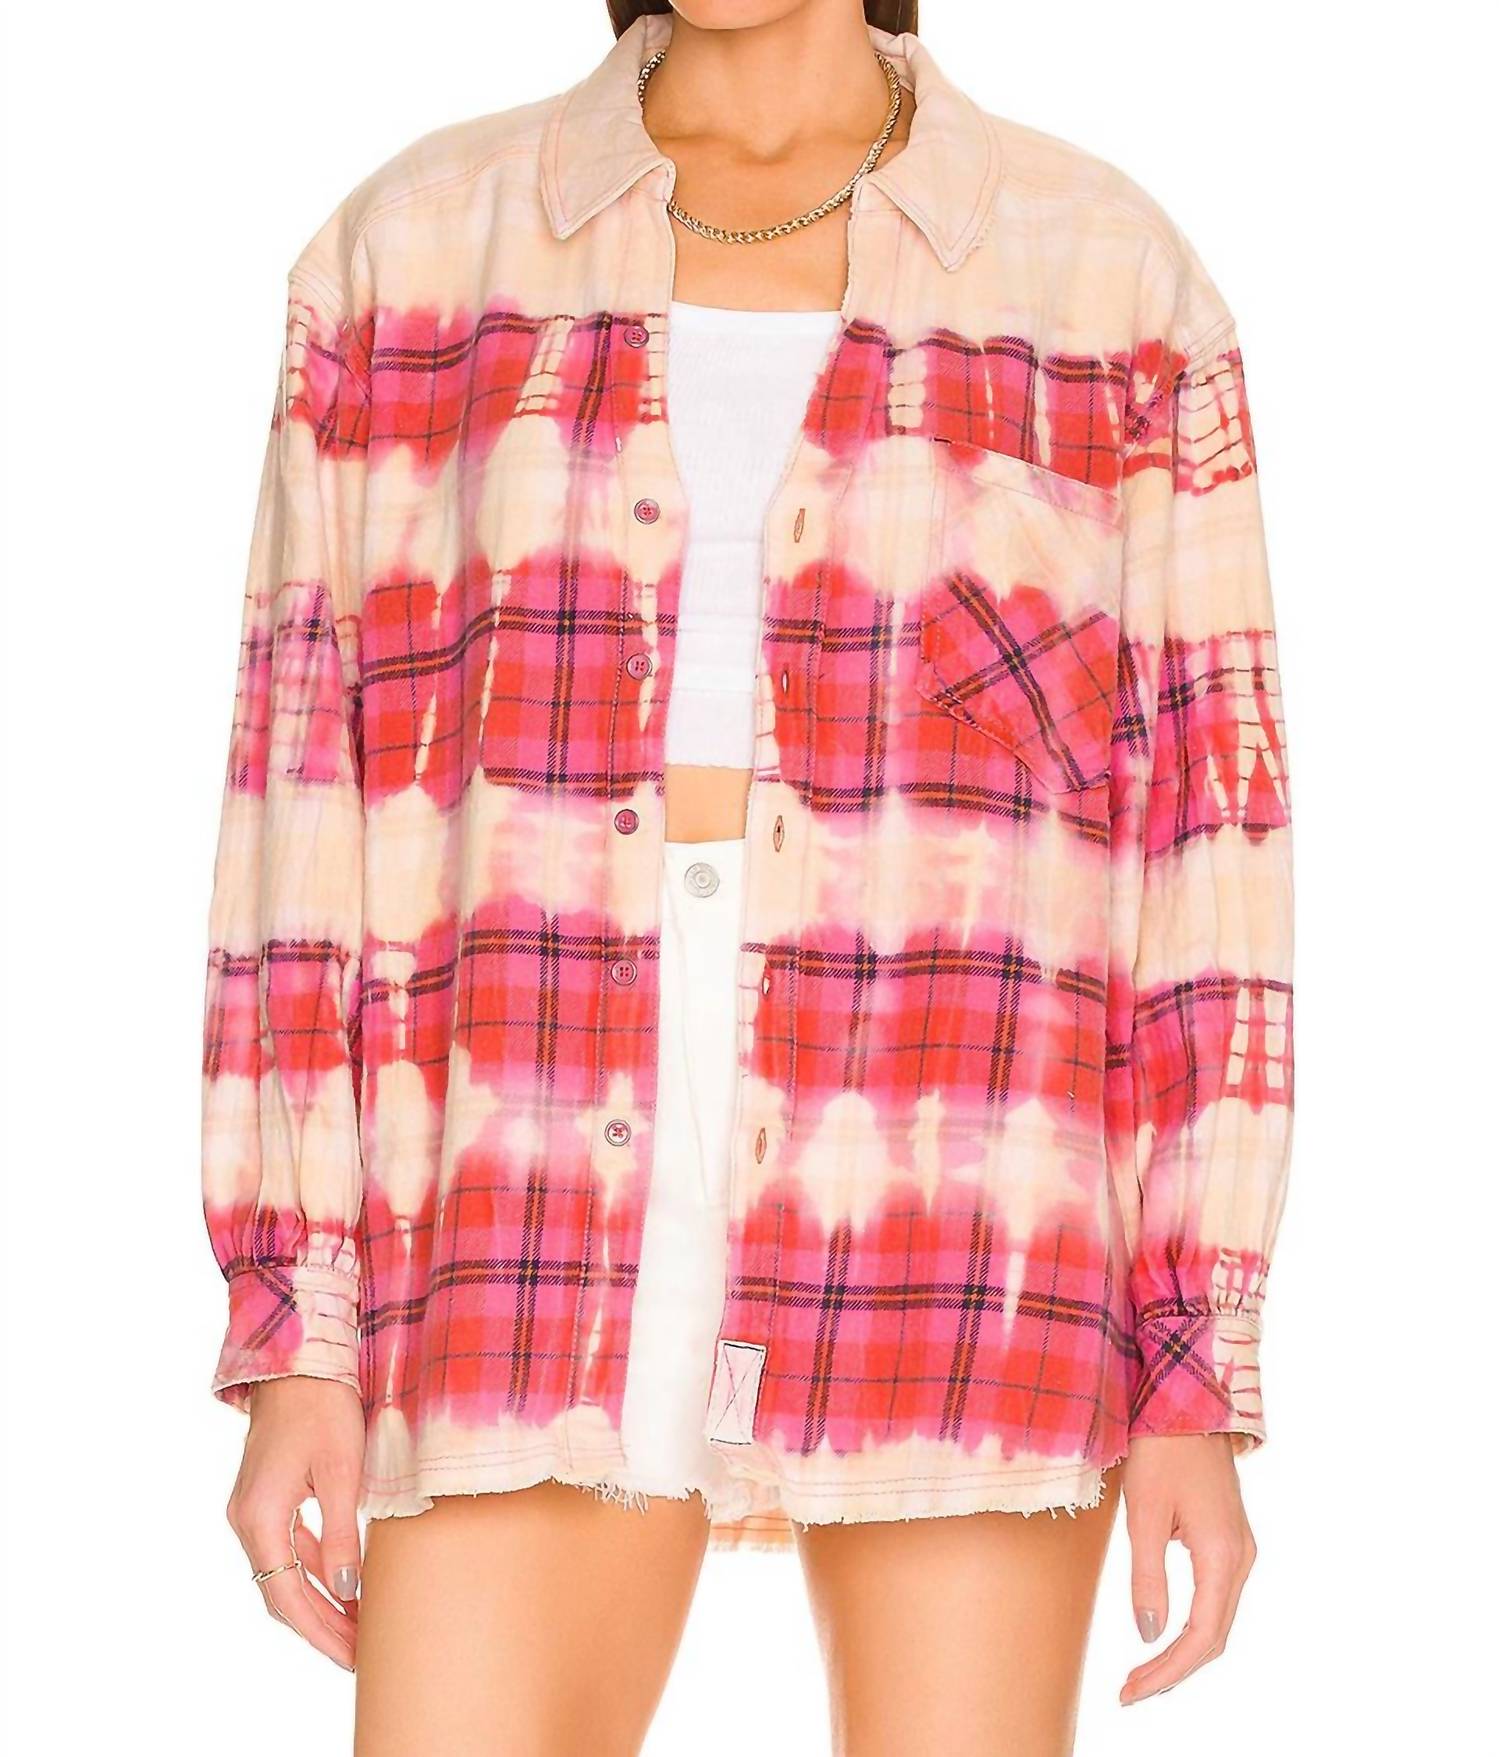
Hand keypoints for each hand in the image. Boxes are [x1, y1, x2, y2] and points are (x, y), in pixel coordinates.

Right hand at [225, 1376, 366, 1670]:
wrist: (297, 1359)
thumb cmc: (322, 1406)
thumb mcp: (341, 1471)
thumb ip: (341, 1534)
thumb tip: (346, 1590)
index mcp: (259, 1517)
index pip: (287, 1596)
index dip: (320, 1632)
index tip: (352, 1656)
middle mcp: (246, 1519)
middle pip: (281, 1591)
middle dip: (321, 1625)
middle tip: (360, 1652)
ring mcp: (253, 1508)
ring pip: (284, 1572)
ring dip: (319, 1600)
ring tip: (357, 1625)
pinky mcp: (266, 1496)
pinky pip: (287, 1548)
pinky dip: (314, 1569)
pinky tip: (343, 1582)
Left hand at [1119, 1433, 1255, 1705]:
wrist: (1188, 1401)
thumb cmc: (1161, 1450)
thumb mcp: (1144, 1513)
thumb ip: (1148, 1577)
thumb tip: (1149, 1634)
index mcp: (1223, 1556)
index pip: (1201, 1638)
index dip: (1167, 1672)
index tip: (1131, 1692)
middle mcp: (1242, 1558)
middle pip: (1214, 1636)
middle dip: (1174, 1669)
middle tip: (1131, 1691)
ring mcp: (1240, 1548)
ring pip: (1218, 1619)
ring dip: (1184, 1650)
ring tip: (1143, 1673)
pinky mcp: (1230, 1537)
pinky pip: (1217, 1597)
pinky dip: (1193, 1624)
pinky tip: (1165, 1632)